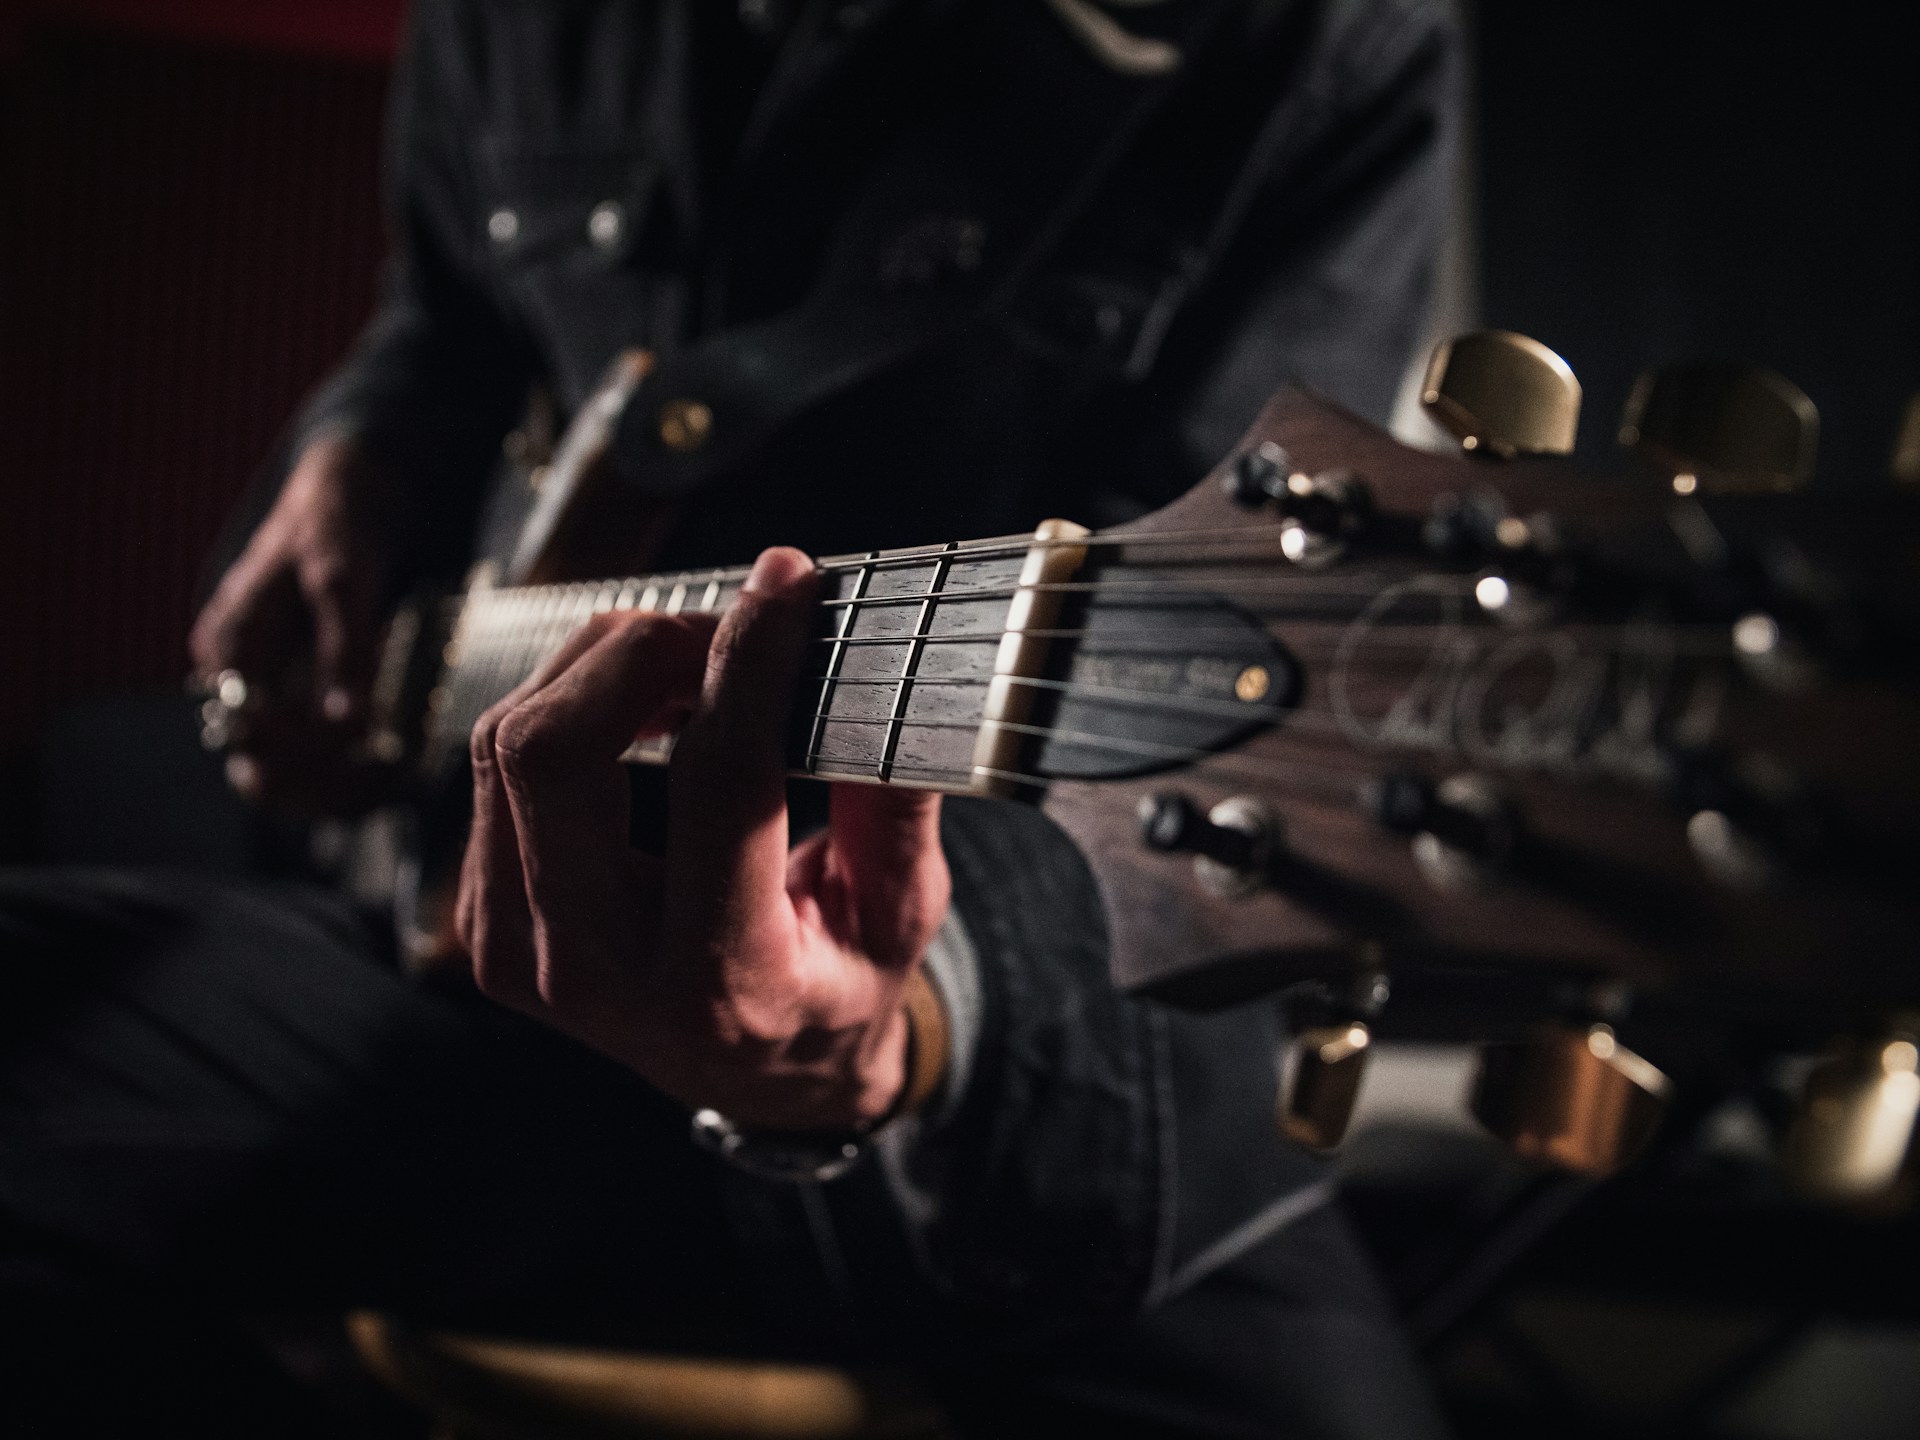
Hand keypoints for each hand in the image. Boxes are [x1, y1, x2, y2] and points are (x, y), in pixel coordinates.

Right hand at [189, 431, 394, 809]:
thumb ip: (343, 649)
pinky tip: (399, 768)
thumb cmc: (336, 528)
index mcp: (230, 649)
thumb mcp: (341, 579)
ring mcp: (268, 695)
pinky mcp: (301, 701)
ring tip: (401, 777)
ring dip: (340, 791)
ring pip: (289, 779)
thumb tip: (346, 723)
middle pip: (260, 772)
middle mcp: (240, 682)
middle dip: (323, 786)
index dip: (310, 753)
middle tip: (392, 775)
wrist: (349, 497)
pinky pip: (316, 761)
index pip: (252, 735)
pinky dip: (352, 775)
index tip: (373, 744)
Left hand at [454, 547, 950, 1129]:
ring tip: (690, 663)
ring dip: (600, 668)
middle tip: (723, 631)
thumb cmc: (837, 984)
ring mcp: (520, 951)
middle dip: (639, 651)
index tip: (786, 583)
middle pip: (551, 753)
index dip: (751, 663)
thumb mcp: (898, 915)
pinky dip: (565, 705)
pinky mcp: (484, 920)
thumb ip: (891, 808)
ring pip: (507, 743)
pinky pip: (495, 767)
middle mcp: (597, 974)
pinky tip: (641, 706)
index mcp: (723, 984)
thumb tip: (879, 680)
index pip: (718, 785)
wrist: (755, 1077)